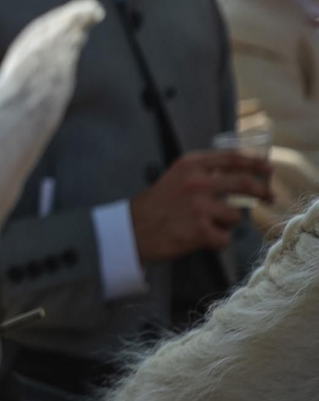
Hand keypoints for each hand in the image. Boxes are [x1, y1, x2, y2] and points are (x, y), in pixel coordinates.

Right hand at [130, 151, 272, 263]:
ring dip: (224, 223)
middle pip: (244, 183)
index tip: (267, 168)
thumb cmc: (156, 204)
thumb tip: (238, 174)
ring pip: (234, 216)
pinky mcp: (201, 231)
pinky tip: (197, 238)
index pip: (231, 158)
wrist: (131, 229)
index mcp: (190, 165)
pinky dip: (214, 241)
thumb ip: (203, 173)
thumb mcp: (176, 177)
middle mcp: (196, 182)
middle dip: (263, 191)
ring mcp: (199, 207)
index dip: (254, 163)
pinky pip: (223, 239)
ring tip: (203, 224)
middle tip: (270, 197)